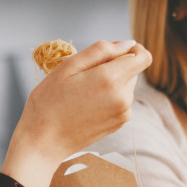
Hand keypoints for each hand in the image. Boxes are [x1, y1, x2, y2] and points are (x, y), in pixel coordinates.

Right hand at [3, 40, 152, 186]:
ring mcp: (123, 113)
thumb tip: (129, 44)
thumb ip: (101, 50)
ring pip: (125, 85)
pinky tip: (86, 104)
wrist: (43, 142)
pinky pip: (120, 101)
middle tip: (83, 75)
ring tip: (81, 91)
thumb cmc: (49, 102)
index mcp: (112, 80)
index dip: (131, 50)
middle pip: (132, 70)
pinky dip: (108, 97)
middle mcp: (124, 98)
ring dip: (110, 82)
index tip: (112, 53)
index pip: (143, 57)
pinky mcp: (119, 124)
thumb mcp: (68, 67)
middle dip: (113, 66)